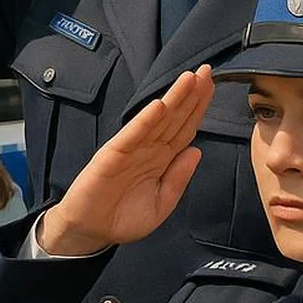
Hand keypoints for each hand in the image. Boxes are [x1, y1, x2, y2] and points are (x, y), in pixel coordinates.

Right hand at [38, 67, 213, 255]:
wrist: (91, 232)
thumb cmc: (123, 218)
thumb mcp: (161, 204)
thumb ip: (178, 179)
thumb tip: (197, 151)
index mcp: (162, 160)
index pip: (185, 128)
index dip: (198, 108)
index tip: (211, 86)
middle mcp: (149, 149)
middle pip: (175, 117)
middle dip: (191, 94)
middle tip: (207, 70)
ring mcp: (131, 149)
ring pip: (157, 120)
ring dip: (174, 98)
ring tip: (190, 78)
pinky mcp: (113, 154)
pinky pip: (133, 135)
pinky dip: (146, 120)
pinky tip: (159, 105)